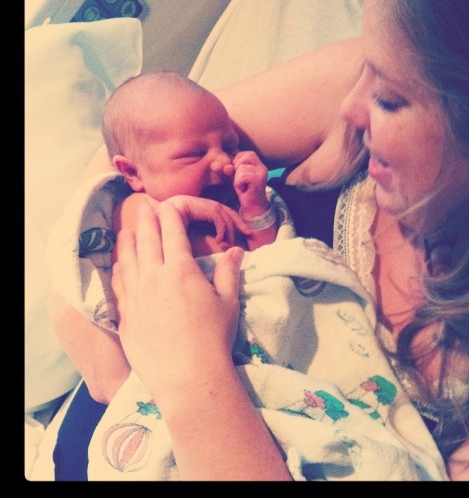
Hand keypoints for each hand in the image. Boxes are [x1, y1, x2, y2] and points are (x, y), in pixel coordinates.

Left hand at [112, 202, 243, 401]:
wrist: (188, 377)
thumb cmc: (214, 338)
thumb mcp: (228, 302)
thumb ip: (228, 272)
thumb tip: (235, 250)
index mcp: (181, 271)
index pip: (173, 233)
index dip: (170, 215)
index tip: (168, 205)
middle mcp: (154, 277)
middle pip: (147, 240)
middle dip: (147, 220)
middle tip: (143, 207)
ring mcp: (135, 296)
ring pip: (127, 259)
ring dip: (128, 240)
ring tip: (128, 230)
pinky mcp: (125, 316)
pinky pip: (118, 284)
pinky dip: (118, 268)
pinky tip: (119, 265)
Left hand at [232, 151, 268, 216]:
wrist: (253, 207)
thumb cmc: (246, 191)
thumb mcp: (237, 177)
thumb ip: (232, 169)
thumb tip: (226, 166)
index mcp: (259, 165)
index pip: (248, 153)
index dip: (239, 160)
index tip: (237, 172)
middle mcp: (262, 168)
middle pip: (246, 157)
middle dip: (238, 167)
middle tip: (240, 180)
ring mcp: (261, 174)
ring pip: (242, 168)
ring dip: (237, 178)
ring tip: (242, 186)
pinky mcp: (258, 181)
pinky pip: (242, 176)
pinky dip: (239, 183)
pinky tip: (243, 189)